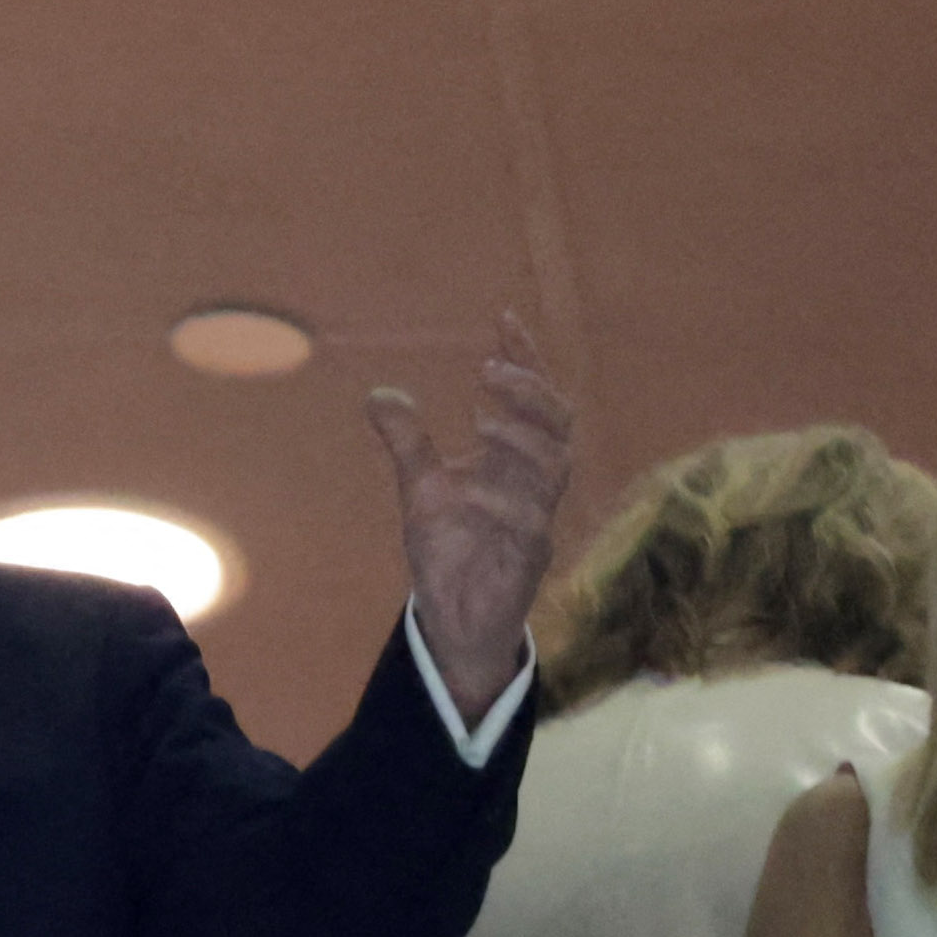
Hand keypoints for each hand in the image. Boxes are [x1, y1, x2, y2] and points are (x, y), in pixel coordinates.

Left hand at [364, 313, 574, 724]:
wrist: (454, 617)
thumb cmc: (450, 548)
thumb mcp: (419, 488)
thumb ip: (407, 442)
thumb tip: (379, 393)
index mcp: (513, 459)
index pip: (533, 398)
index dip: (525, 359)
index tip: (504, 319)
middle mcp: (533, 483)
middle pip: (557, 423)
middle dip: (530, 391)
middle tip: (489, 369)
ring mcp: (536, 519)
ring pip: (554, 468)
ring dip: (520, 438)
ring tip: (481, 419)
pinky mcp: (528, 559)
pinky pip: (530, 526)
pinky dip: (501, 504)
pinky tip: (468, 490)